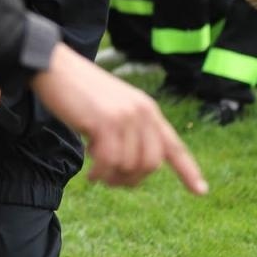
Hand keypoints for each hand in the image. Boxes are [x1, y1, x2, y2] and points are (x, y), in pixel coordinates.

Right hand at [30, 43, 206, 193]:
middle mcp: (142, 112)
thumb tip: (131, 166)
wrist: (54, 66)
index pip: (173, 145)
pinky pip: (110, 163)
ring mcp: (126, 116)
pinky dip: (100, 175)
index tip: (201, 191)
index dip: (188, 170)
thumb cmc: (78, 90)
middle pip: (150, 164)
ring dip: (111, 177)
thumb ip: (129, 130)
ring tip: (96, 171)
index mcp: (147, 109)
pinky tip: (90, 173)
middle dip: (131, 180)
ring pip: (129, 166)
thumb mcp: (112, 108)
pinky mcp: (106, 122)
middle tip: (110, 179)